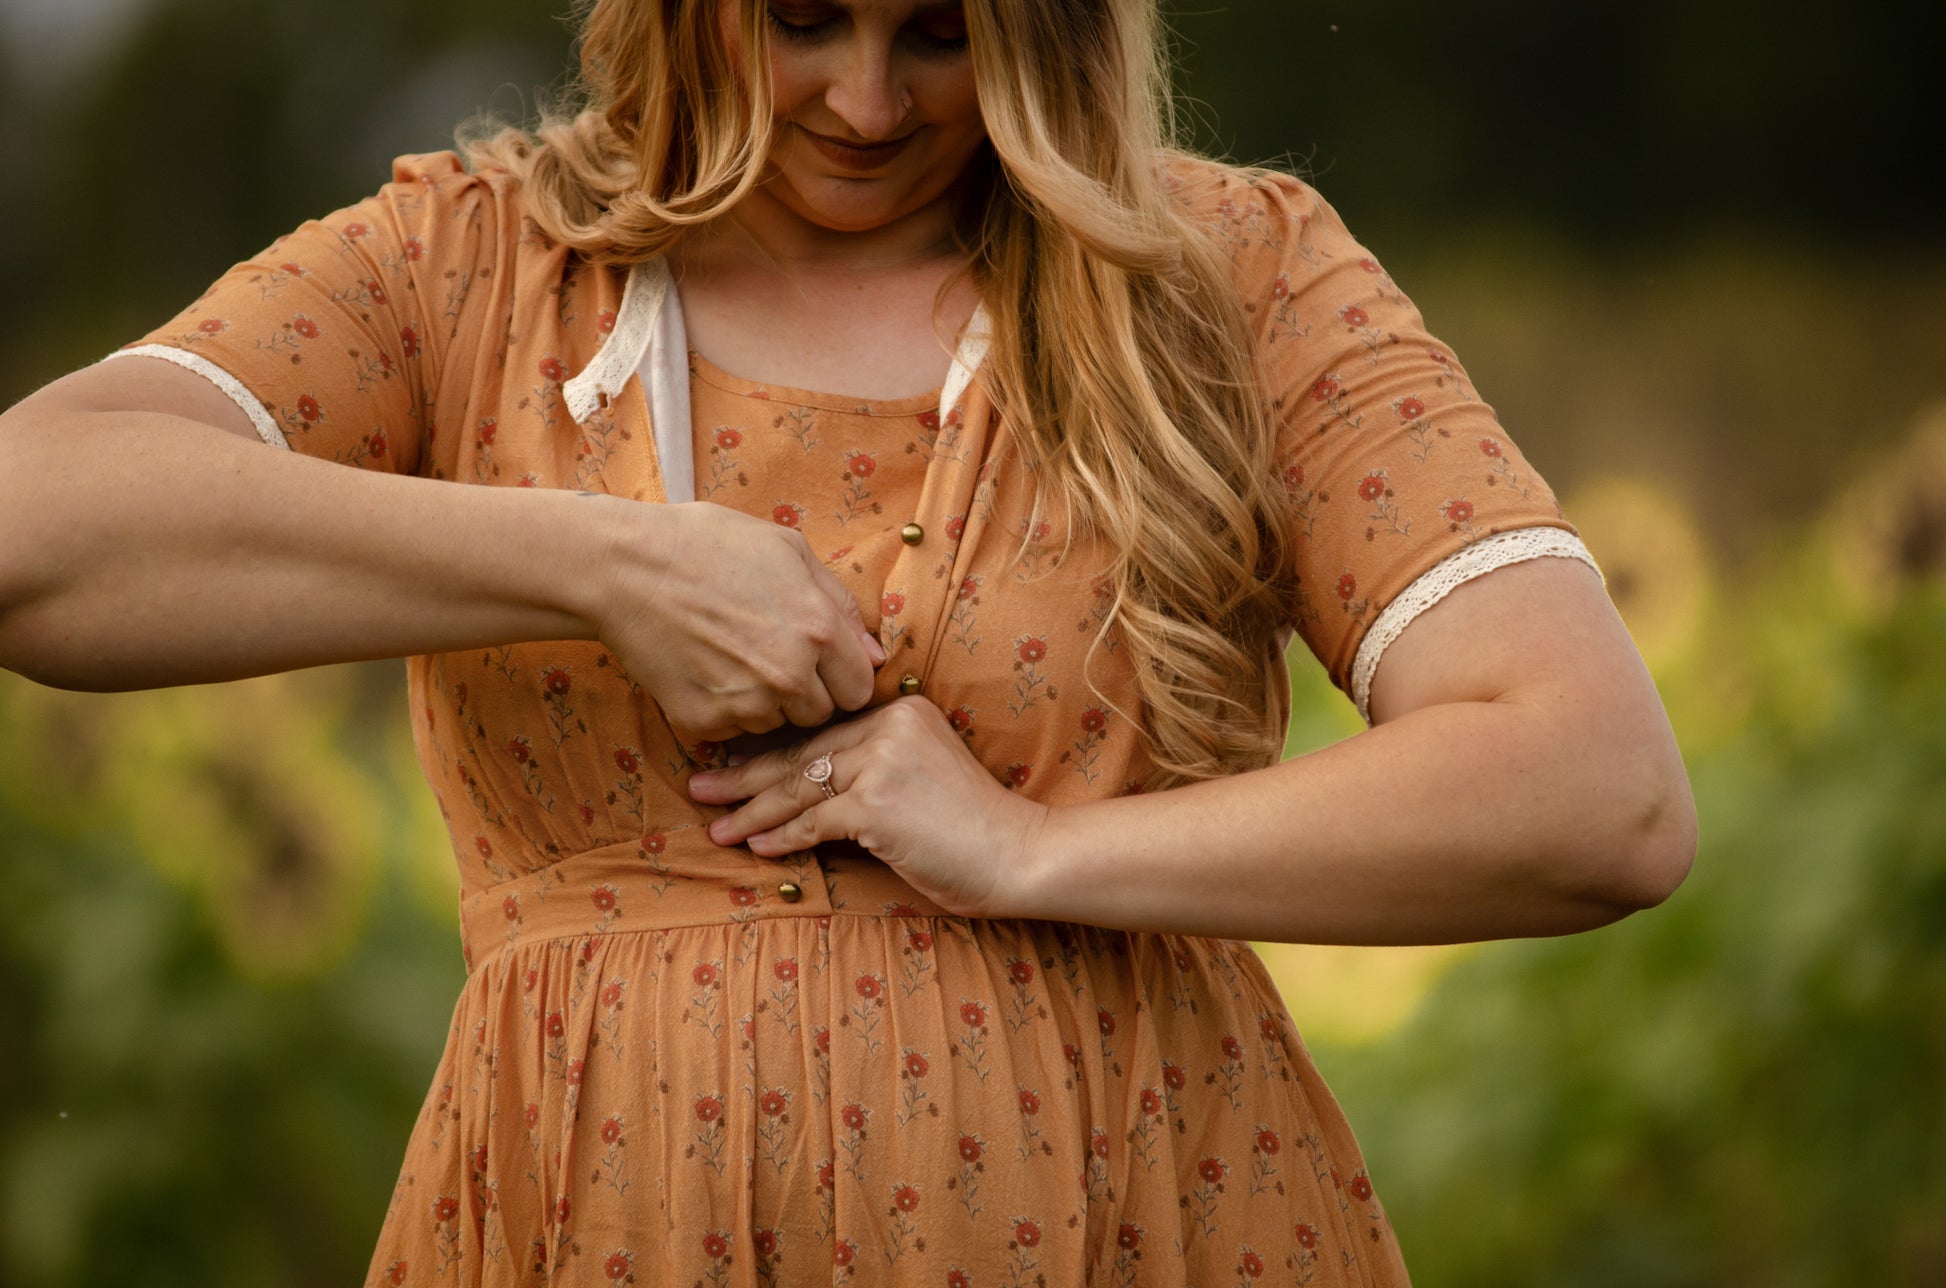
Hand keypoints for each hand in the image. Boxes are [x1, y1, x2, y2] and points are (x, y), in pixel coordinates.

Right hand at [595, 500, 886, 741]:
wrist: (624, 568)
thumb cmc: (708, 544)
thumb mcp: (788, 551)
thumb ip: (841, 604)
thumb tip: (875, 654)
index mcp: (819, 630)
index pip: (859, 688)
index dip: (842, 676)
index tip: (820, 662)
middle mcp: (789, 674)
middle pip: (820, 713)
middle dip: (804, 691)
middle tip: (767, 654)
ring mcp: (745, 703)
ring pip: (776, 724)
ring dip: (764, 702)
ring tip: (730, 654)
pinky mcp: (703, 722)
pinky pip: (732, 730)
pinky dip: (723, 709)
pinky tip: (703, 668)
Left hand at [685, 696, 1049, 918]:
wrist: (1019, 853)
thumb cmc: (970, 827)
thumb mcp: (920, 776)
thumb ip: (872, 767)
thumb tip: (803, 789)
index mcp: (899, 710)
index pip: (819, 732)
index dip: (770, 750)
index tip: (729, 761)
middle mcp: (889, 724)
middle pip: (800, 753)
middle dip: (743, 774)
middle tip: (698, 785)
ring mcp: (883, 760)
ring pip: (799, 786)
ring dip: (750, 809)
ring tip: (714, 824)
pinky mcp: (878, 801)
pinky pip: (814, 821)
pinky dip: (782, 836)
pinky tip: (755, 846)